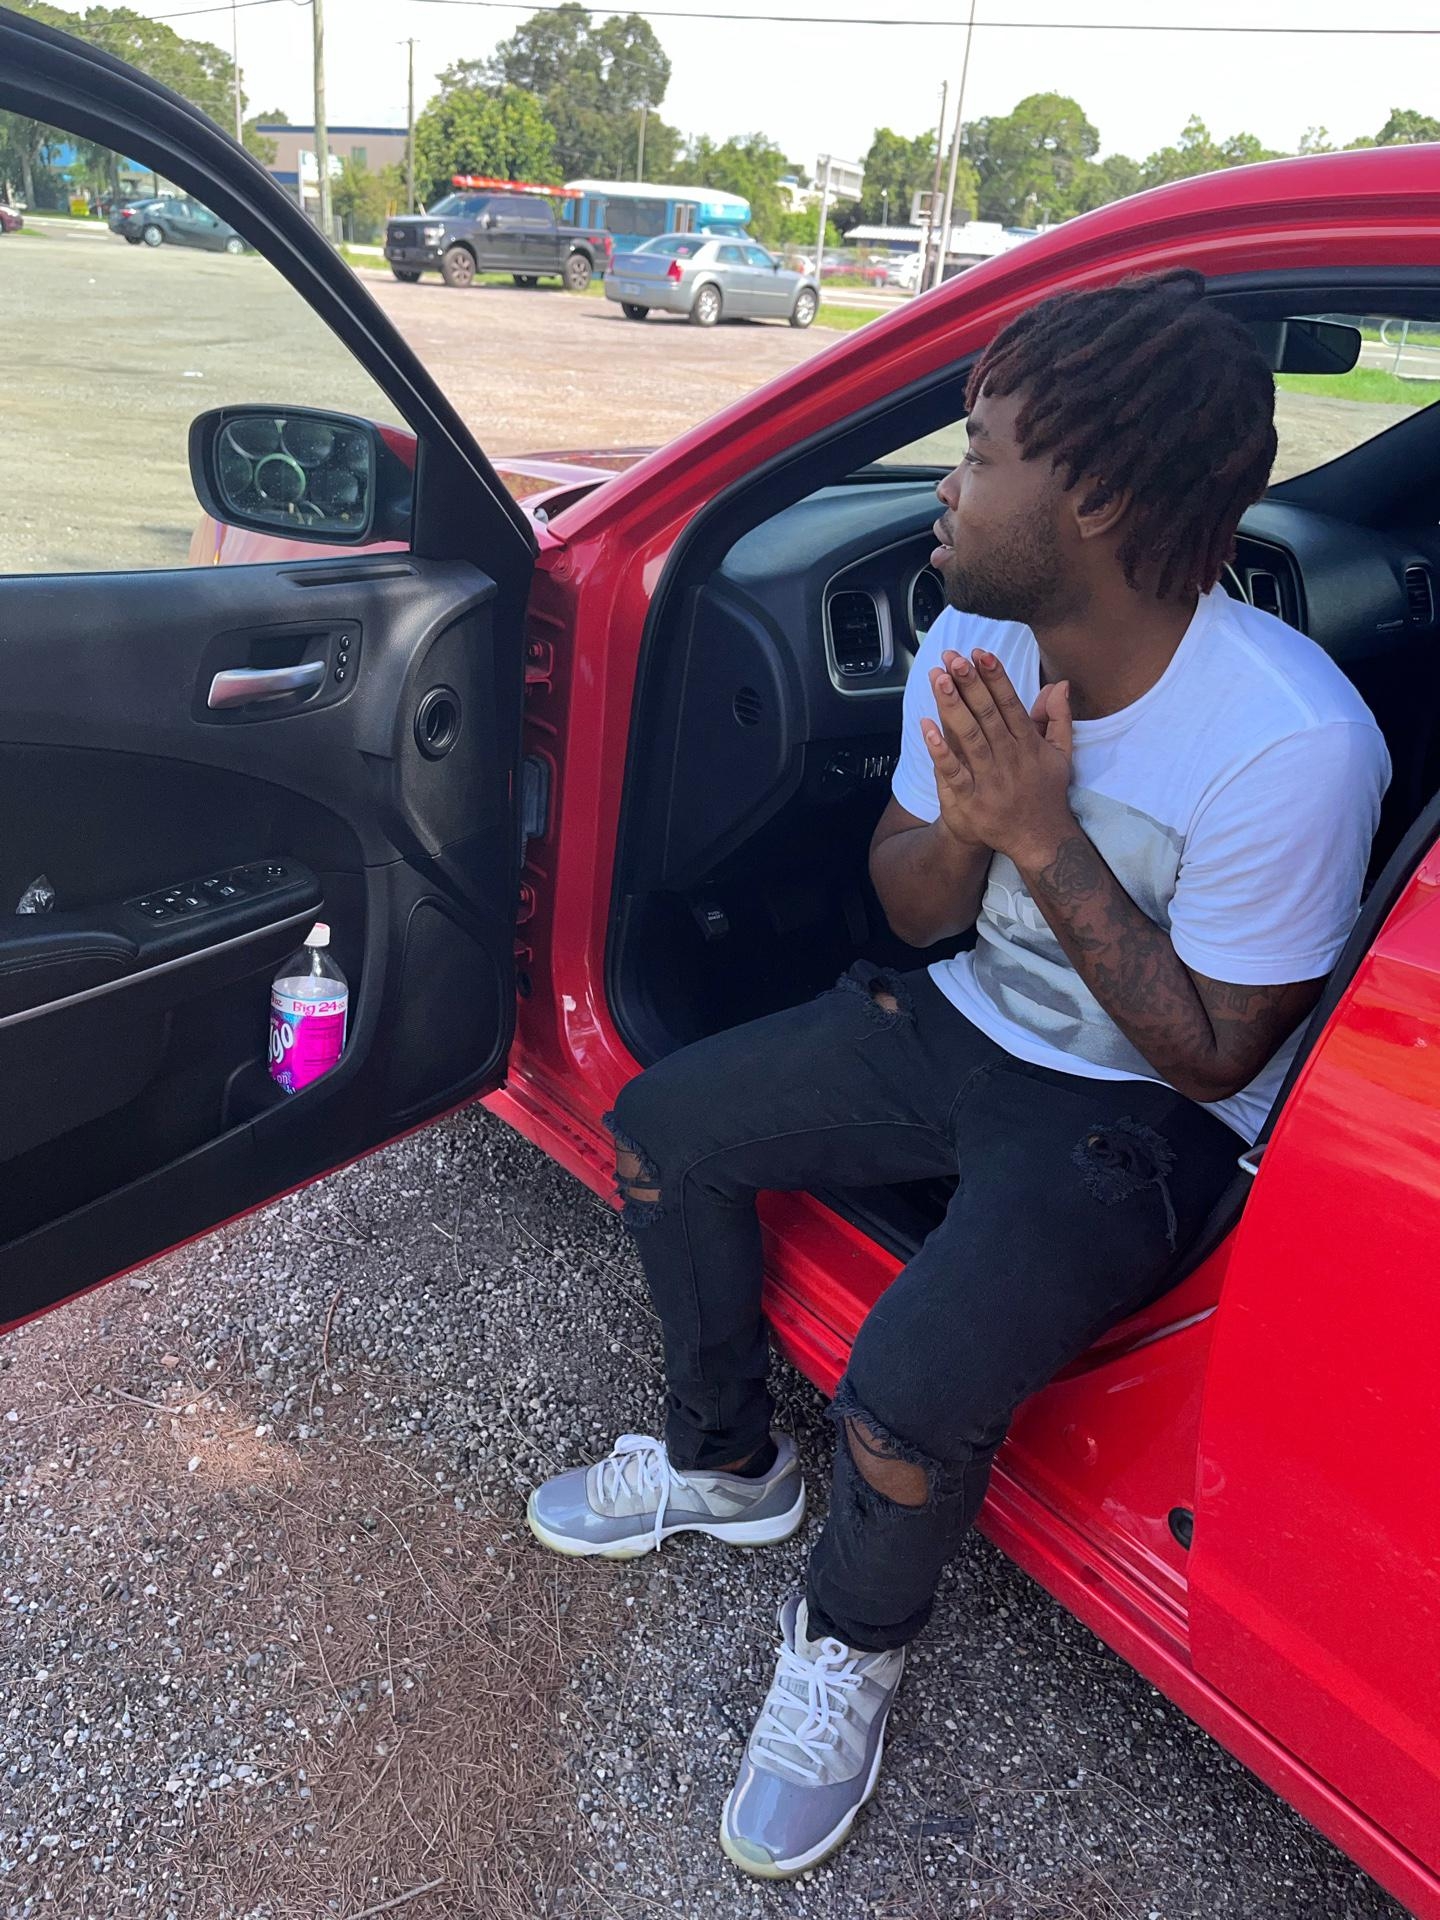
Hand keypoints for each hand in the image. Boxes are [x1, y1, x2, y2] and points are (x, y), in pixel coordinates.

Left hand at [921, 648, 1074, 864]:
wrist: (1039, 838)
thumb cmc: (1046, 792)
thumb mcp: (1060, 753)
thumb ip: (1058, 717)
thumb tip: (1060, 684)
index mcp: (1028, 744)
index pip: (1010, 704)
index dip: (994, 678)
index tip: (980, 654)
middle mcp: (1009, 757)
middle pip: (987, 714)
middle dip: (970, 684)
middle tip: (953, 657)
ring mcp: (990, 778)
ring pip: (969, 737)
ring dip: (953, 707)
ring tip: (939, 679)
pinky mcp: (972, 799)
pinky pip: (954, 772)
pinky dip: (940, 751)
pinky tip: (926, 727)